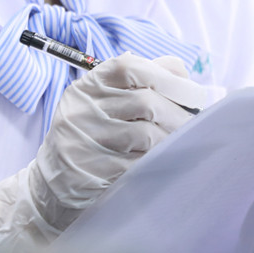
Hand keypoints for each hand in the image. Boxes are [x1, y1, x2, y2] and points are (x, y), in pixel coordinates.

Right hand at [0, 53, 208, 252]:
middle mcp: (80, 108)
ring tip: (190, 147)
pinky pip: (134, 167)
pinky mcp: (86, 174)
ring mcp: (80, 142)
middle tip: (204, 127)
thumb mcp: (110, 99)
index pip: (133, 67)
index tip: (204, 95)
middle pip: (146, 103)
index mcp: (89, 84)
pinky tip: (170, 167)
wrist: (48, 185)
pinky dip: (158, 166)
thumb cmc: (97, 133)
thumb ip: (150, 78)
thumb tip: (201, 83)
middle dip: (182, 116)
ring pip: (144, 136)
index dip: (173, 79)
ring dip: (175, 142)